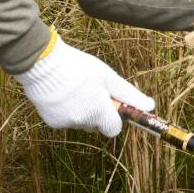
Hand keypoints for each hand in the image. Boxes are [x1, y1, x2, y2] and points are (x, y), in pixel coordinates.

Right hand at [14, 31, 153, 136]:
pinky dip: (66, 110)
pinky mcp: (51, 122)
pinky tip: (61, 94)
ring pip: (81, 122)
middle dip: (97, 112)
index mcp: (99, 111)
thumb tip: (150, 106)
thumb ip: (128, 94)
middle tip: (90, 90)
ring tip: (73, 88)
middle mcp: (83, 122)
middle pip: (97, 125)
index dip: (114, 117)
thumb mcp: (107, 77)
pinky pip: (65, 120)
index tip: (109, 104)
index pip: (114, 129)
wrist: (42, 62)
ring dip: (81, 110)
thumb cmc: (78, 67)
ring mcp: (66, 123)